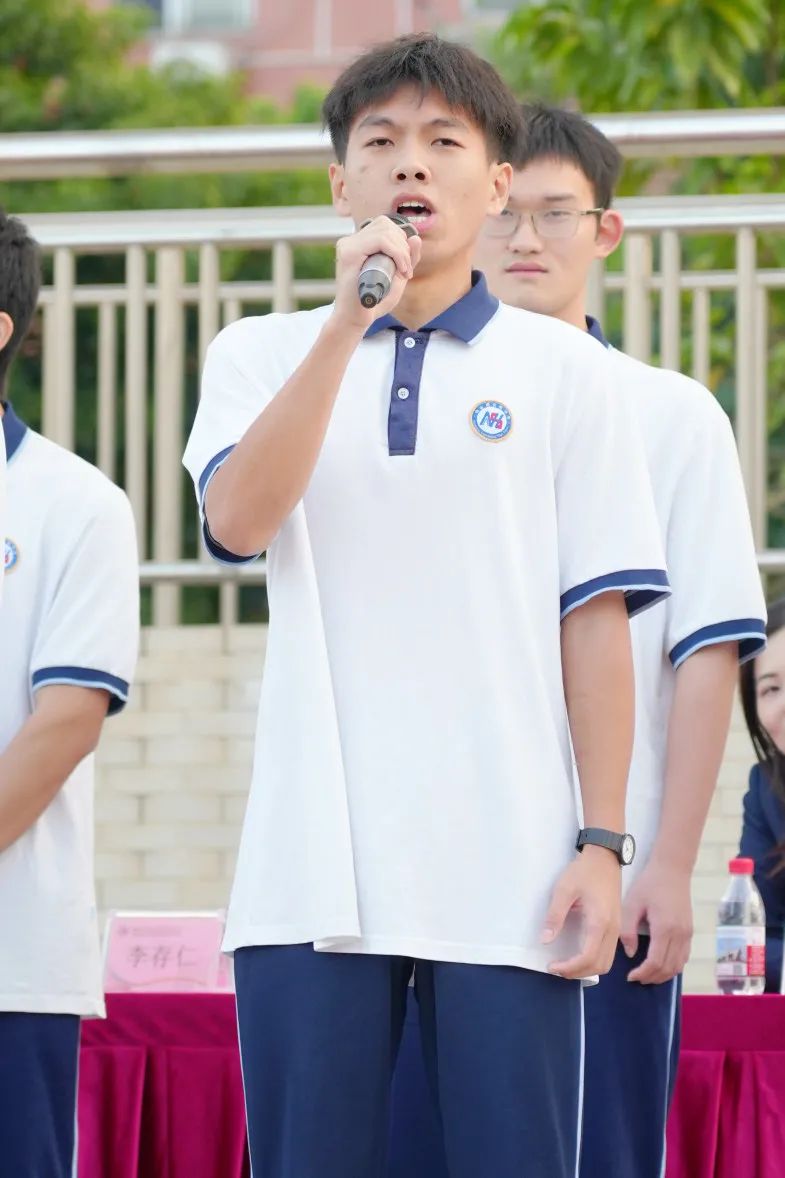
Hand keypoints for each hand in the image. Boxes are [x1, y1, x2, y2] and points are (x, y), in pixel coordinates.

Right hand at [331, 216, 421, 332]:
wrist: (354, 320)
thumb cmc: (374, 302)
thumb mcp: (396, 277)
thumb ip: (407, 259)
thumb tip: (416, 237)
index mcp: (358, 243)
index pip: (384, 225)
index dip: (400, 239)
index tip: (405, 265)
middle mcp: (350, 240)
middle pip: (385, 224)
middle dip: (403, 245)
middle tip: (406, 270)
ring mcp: (348, 245)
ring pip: (385, 230)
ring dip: (402, 251)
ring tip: (403, 271)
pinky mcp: (349, 253)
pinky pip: (380, 240)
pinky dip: (397, 253)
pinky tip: (400, 270)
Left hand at [542, 846, 621, 978]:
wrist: (605, 858)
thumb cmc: (584, 872)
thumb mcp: (564, 890)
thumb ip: (555, 916)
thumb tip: (545, 940)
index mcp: (599, 922)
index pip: (587, 957)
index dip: (570, 967)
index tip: (552, 966)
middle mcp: (612, 930)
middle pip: (599, 966)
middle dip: (577, 973)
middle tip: (556, 968)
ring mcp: (617, 929)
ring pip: (607, 963)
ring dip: (587, 970)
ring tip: (567, 965)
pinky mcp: (616, 927)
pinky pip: (609, 954)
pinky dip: (594, 961)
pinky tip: (579, 956)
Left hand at [620, 860, 692, 983]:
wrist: (672, 869)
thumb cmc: (649, 884)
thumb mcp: (632, 903)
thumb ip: (628, 930)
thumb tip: (630, 953)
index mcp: (664, 928)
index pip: (655, 962)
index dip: (643, 973)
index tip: (630, 976)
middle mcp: (680, 934)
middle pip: (668, 968)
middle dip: (651, 977)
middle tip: (636, 979)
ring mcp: (688, 934)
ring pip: (678, 966)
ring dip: (663, 975)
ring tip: (647, 975)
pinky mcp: (690, 931)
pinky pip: (684, 957)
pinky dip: (673, 966)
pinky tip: (661, 965)